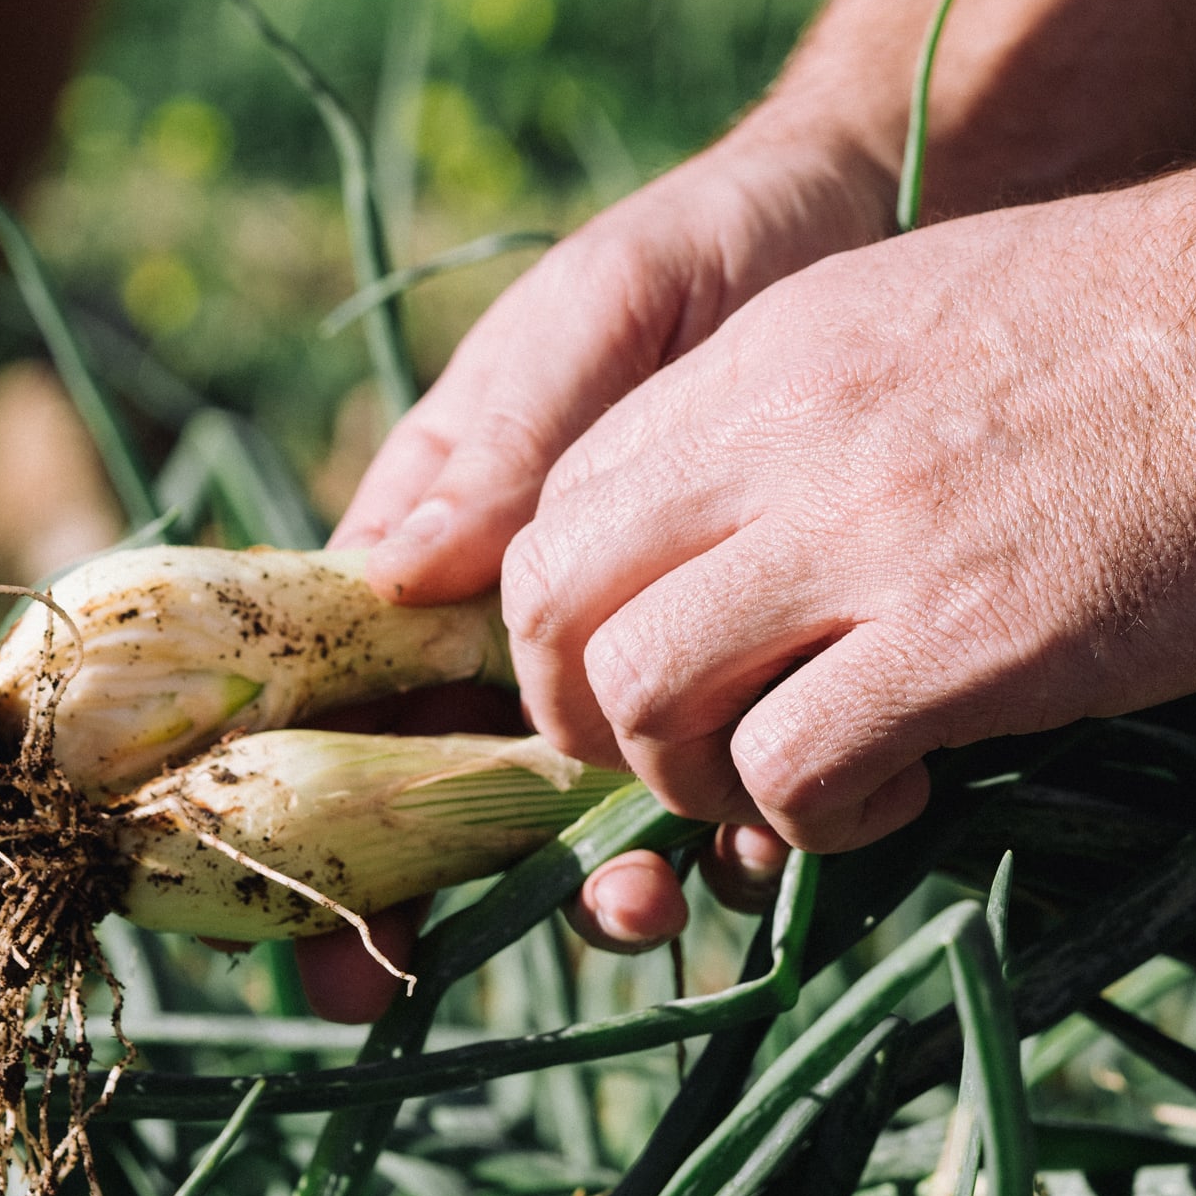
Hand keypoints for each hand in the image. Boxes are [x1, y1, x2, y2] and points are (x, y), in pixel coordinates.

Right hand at [309, 128, 884, 1016]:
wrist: (878, 229)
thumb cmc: (706, 252)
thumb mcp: (604, 312)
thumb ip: (512, 434)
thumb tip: (399, 570)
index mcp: (447, 534)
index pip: (345, 687)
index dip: (317, 822)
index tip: (327, 940)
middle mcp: (524, 612)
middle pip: (448, 782)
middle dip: (445, 891)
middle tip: (431, 966)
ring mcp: (639, 649)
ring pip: (583, 808)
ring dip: (594, 879)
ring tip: (644, 901)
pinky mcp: (753, 664)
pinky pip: (723, 773)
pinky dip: (729, 827)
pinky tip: (761, 843)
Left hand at [500, 129, 1195, 847]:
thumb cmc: (1148, 333)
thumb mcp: (915, 320)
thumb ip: (792, 426)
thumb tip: (726, 552)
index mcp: (761, 354)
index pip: (554, 504)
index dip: (571, 622)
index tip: (651, 677)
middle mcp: (778, 433)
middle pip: (553, 604)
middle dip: (590, 715)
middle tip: (693, 752)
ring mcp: (865, 531)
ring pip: (641, 696)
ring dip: (696, 778)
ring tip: (798, 775)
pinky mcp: (968, 635)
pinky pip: (791, 771)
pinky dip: (819, 818)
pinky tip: (905, 790)